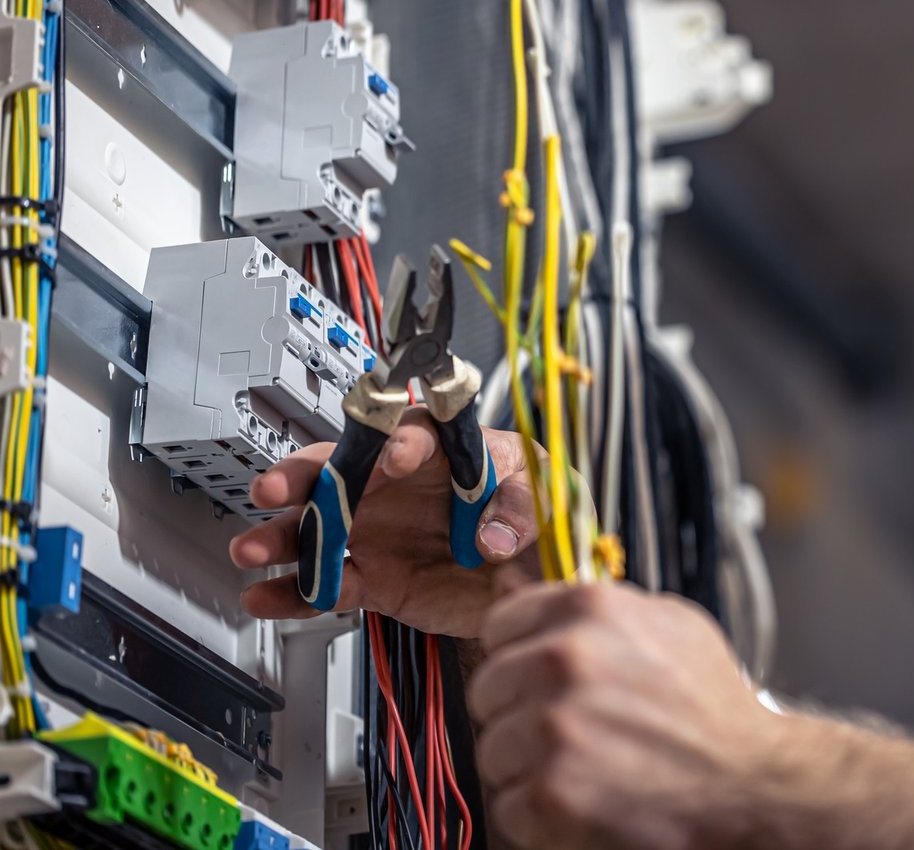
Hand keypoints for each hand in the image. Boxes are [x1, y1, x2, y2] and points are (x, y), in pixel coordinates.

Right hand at [229, 409, 543, 637]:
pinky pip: (329, 584)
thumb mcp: (546, 497)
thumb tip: (493, 534)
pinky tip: (265, 596)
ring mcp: (381, 532)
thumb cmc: (537, 516)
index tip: (395, 456)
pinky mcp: (376, 578)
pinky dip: (295, 593)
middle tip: (275, 487)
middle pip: (341, 470)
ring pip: (320, 528)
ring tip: (251, 549)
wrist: (534, 579)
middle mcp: (399, 486)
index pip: (413, 433)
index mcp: (443, 451)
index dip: (400, 441)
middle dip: (303, 477)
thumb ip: (520, 508)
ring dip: (282, 538)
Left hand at [468, 570, 781, 849]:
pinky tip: (585, 799)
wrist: (750, 782)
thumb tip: (516, 582)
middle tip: (568, 730)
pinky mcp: (552, 792)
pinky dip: (539, 814)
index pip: (500, 623)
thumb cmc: (712, 706)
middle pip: (487, 688)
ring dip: (527, 766)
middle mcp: (566, 660)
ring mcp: (555, 727)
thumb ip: (594, 604)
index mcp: (590, 609)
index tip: (537, 676)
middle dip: (519, 712)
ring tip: (583, 767)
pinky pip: (507, 805)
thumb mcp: (668, 624)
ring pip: (492, 749)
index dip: (518, 654)